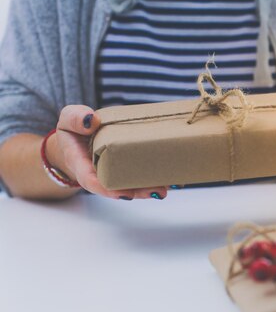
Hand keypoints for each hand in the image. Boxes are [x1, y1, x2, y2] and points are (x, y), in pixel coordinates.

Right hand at [49, 105, 167, 199]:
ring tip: (166, 188)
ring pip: (131, 186)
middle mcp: (100, 173)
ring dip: (148, 189)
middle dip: (137, 192)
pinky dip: (154, 180)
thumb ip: (75, 118)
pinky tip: (171, 181)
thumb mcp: (69, 118)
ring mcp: (115, 173)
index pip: (91, 180)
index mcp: (82, 164)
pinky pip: (139, 177)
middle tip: (155, 191)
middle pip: (117, 188)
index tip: (123, 193)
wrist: (81, 136)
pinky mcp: (127, 169)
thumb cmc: (75, 128)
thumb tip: (92, 120)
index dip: (106, 189)